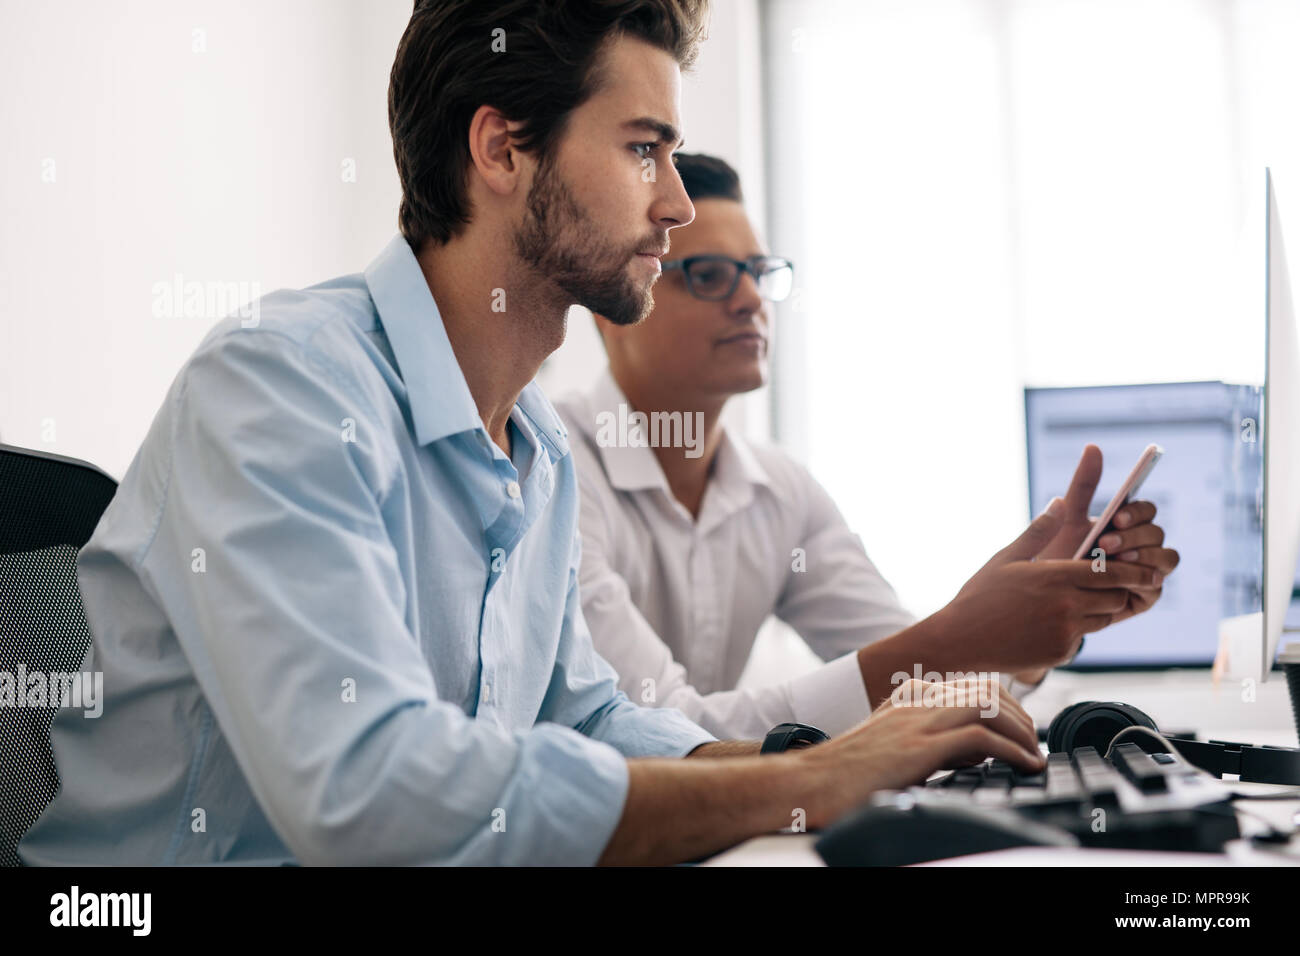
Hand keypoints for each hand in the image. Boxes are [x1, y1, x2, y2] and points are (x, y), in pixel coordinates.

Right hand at [796, 677, 1043, 827]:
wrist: (812, 782)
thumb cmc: (848, 773)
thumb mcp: (895, 745)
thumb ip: (930, 738)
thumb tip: (975, 749)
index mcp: (909, 695)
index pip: (972, 684)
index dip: (1006, 705)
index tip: (1021, 731)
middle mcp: (916, 699)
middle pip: (987, 688)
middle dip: (1020, 716)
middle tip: (1033, 745)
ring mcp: (918, 719)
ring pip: (990, 705)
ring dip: (1022, 731)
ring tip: (1035, 757)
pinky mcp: (920, 744)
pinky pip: (982, 735)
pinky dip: (1012, 750)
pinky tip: (1024, 765)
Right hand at [933, 501, 1162, 675]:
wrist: (960, 639)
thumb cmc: (980, 595)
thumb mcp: (1006, 557)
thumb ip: (1039, 531)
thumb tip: (1060, 502)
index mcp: (1055, 576)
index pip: (1111, 571)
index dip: (1136, 571)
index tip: (1152, 571)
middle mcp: (1066, 605)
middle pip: (1116, 596)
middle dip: (1119, 589)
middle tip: (1114, 584)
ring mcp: (1064, 632)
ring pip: (1105, 618)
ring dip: (1101, 609)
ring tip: (1081, 601)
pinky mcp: (1060, 652)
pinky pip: (1083, 637)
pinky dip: (1077, 629)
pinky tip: (1052, 623)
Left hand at [1034, 443, 1179, 625]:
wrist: (1048, 597)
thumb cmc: (1059, 554)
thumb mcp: (1068, 518)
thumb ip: (1083, 485)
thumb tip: (1093, 446)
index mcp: (1126, 524)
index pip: (1147, 510)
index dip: (1137, 512)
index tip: (1117, 516)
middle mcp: (1142, 544)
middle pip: (1157, 532)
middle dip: (1133, 537)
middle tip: (1104, 545)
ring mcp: (1148, 569)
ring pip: (1167, 557)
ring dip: (1143, 557)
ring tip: (1113, 563)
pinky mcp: (1147, 594)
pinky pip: (1158, 584)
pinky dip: (1143, 580)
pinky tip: (1121, 582)